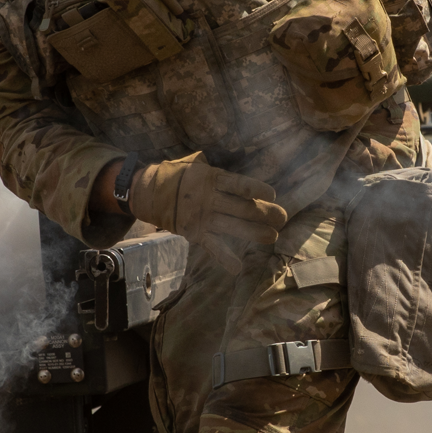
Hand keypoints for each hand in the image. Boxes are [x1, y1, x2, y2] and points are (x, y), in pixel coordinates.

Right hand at [126, 154, 286, 274]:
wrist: (148, 191)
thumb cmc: (179, 175)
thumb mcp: (197, 164)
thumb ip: (219, 172)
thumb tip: (242, 176)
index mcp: (211, 178)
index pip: (238, 185)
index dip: (256, 190)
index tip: (272, 195)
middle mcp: (209, 199)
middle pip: (242, 208)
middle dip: (265, 214)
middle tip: (283, 218)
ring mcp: (202, 217)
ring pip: (233, 227)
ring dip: (255, 233)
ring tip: (273, 236)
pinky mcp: (194, 233)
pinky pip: (212, 246)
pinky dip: (224, 258)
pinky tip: (237, 268)